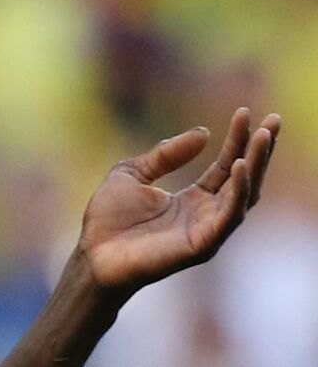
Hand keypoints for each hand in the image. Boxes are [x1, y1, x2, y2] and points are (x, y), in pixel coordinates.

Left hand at [75, 107, 279, 298]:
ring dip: (256, 164)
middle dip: (261, 150)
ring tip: (262, 136)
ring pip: (244, 195)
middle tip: (274, 119)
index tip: (244, 112)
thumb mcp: (132, 173)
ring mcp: (206, 230)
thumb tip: (205, 132)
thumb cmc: (107, 220)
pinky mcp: (202, 245)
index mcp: (192, 199)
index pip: (225, 165)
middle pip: (244, 178)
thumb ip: (166, 154)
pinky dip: (238, 191)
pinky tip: (239, 165)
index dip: (237, 140)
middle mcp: (205, 214)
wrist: (92, 254)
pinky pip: (228, 216)